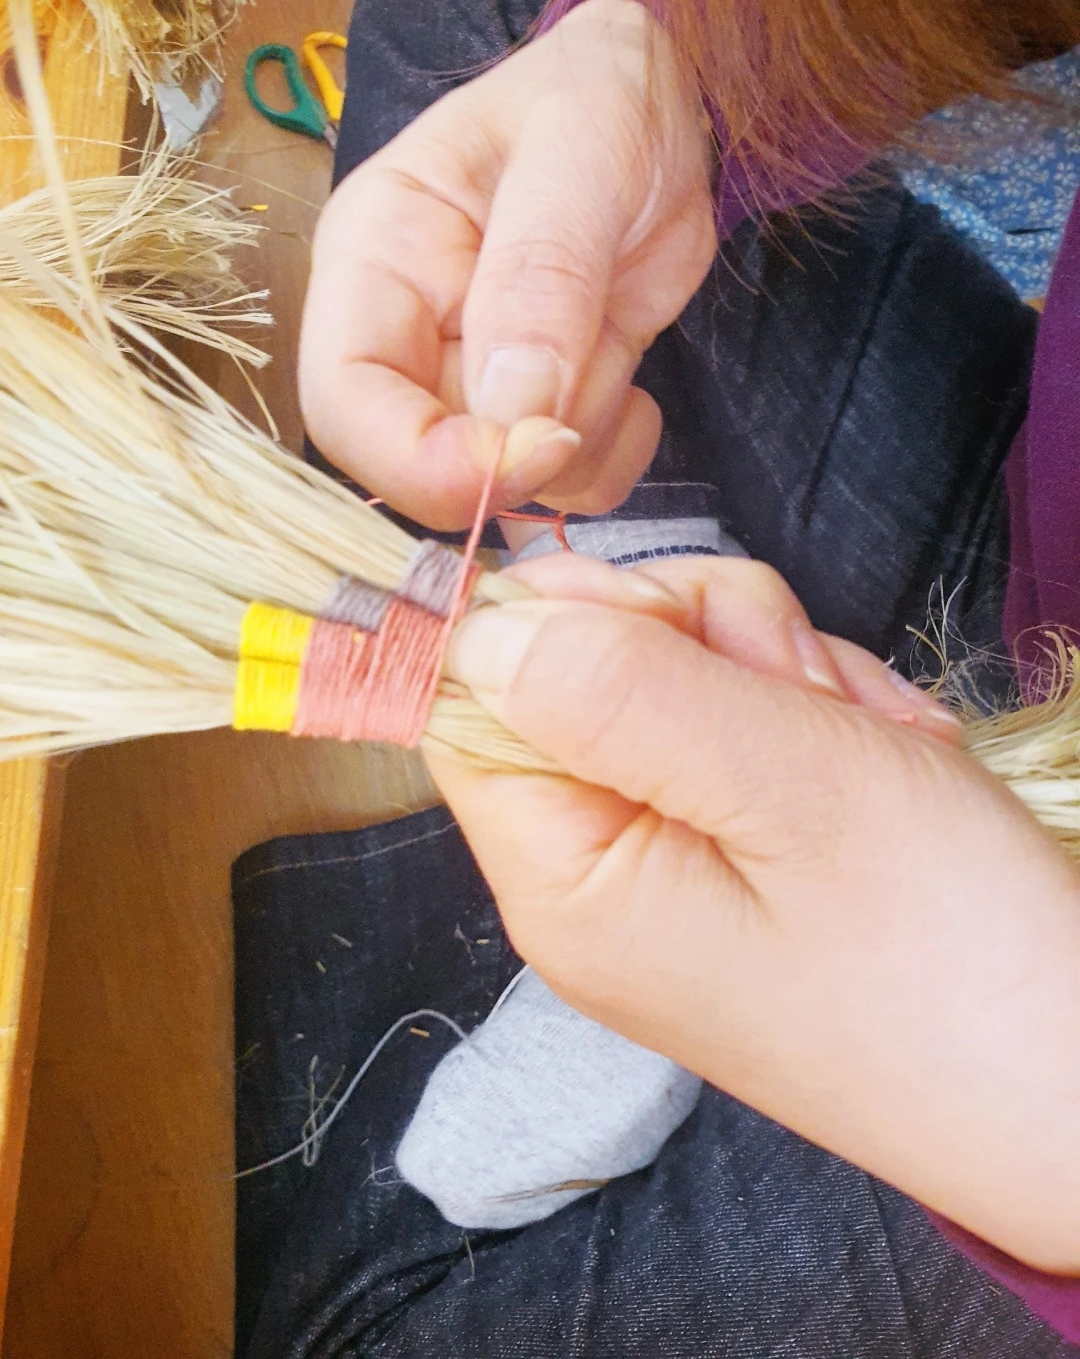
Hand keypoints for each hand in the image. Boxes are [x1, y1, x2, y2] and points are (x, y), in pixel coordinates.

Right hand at [300, 0, 714, 530]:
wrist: (654, 110)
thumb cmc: (600, 99)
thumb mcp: (582, 151)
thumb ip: (542, 274)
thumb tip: (512, 409)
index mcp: (375, 258)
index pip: (343, 401)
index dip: (420, 459)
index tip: (528, 451)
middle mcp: (405, 334)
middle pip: (416, 463)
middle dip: (512, 458)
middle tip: (597, 387)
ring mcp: (470, 381)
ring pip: (505, 485)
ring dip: (581, 439)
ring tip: (615, 331)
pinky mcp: (536, 412)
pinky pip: (569, 487)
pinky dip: (616, 455)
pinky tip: (636, 376)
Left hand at [425, 554, 1079, 1272]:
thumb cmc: (952, 947)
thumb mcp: (788, 786)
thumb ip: (624, 690)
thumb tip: (478, 630)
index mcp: (566, 879)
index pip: (474, 699)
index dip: (564, 624)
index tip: (678, 626)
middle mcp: (604, 873)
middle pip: (586, 666)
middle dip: (706, 641)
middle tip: (806, 701)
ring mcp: (683, 859)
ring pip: (685, 673)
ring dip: (787, 674)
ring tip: (871, 750)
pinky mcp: (755, 850)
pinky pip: (755, 719)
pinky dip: (828, 713)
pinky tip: (889, 764)